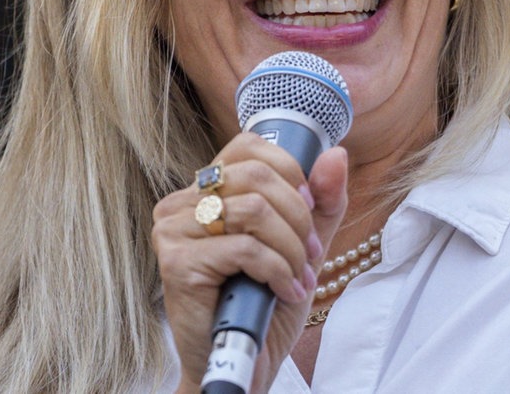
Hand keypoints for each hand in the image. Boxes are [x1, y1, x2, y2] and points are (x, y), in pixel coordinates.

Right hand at [152, 132, 347, 392]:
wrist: (239, 362)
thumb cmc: (263, 304)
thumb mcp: (301, 245)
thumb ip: (322, 202)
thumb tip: (336, 155)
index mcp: (204, 191)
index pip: (248, 146)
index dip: (290, 172)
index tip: (308, 209)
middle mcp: (180, 203)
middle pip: (257, 176)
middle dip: (298, 217)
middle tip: (309, 253)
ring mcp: (173, 230)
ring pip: (254, 210)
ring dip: (291, 249)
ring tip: (297, 277)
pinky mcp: (176, 262)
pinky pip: (244, 248)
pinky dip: (278, 271)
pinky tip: (283, 292)